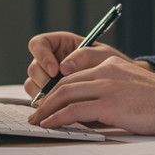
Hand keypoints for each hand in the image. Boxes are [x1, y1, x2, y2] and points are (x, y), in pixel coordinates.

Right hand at [22, 31, 138, 97]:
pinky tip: (62, 110)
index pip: (38, 44)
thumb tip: (64, 68)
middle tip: (60, 92)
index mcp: (59, 44)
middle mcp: (50, 61)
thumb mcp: (103, 55)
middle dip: (44, 81)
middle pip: (33, 68)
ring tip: (63, 102)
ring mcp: (48, 79)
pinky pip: (39, 100)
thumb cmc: (112, 64)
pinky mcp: (51, 96)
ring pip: (32, 86)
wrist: (122, 84)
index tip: (56, 71)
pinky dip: (48, 106)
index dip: (42, 57)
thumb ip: (84, 56)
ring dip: (44, 95)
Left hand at [26, 56, 154, 135]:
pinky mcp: (109, 103)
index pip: (75, 75)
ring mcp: (107, 86)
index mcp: (111, 64)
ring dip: (47, 110)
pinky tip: (51, 125)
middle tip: (36, 112)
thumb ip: (110, 89)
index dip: (57, 89)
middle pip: (65, 83)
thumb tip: (89, 110)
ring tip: (38, 121)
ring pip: (65, 95)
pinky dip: (58, 118)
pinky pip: (74, 110)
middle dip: (46, 99)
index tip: (47, 101)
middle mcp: (106, 71)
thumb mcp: (131, 85)